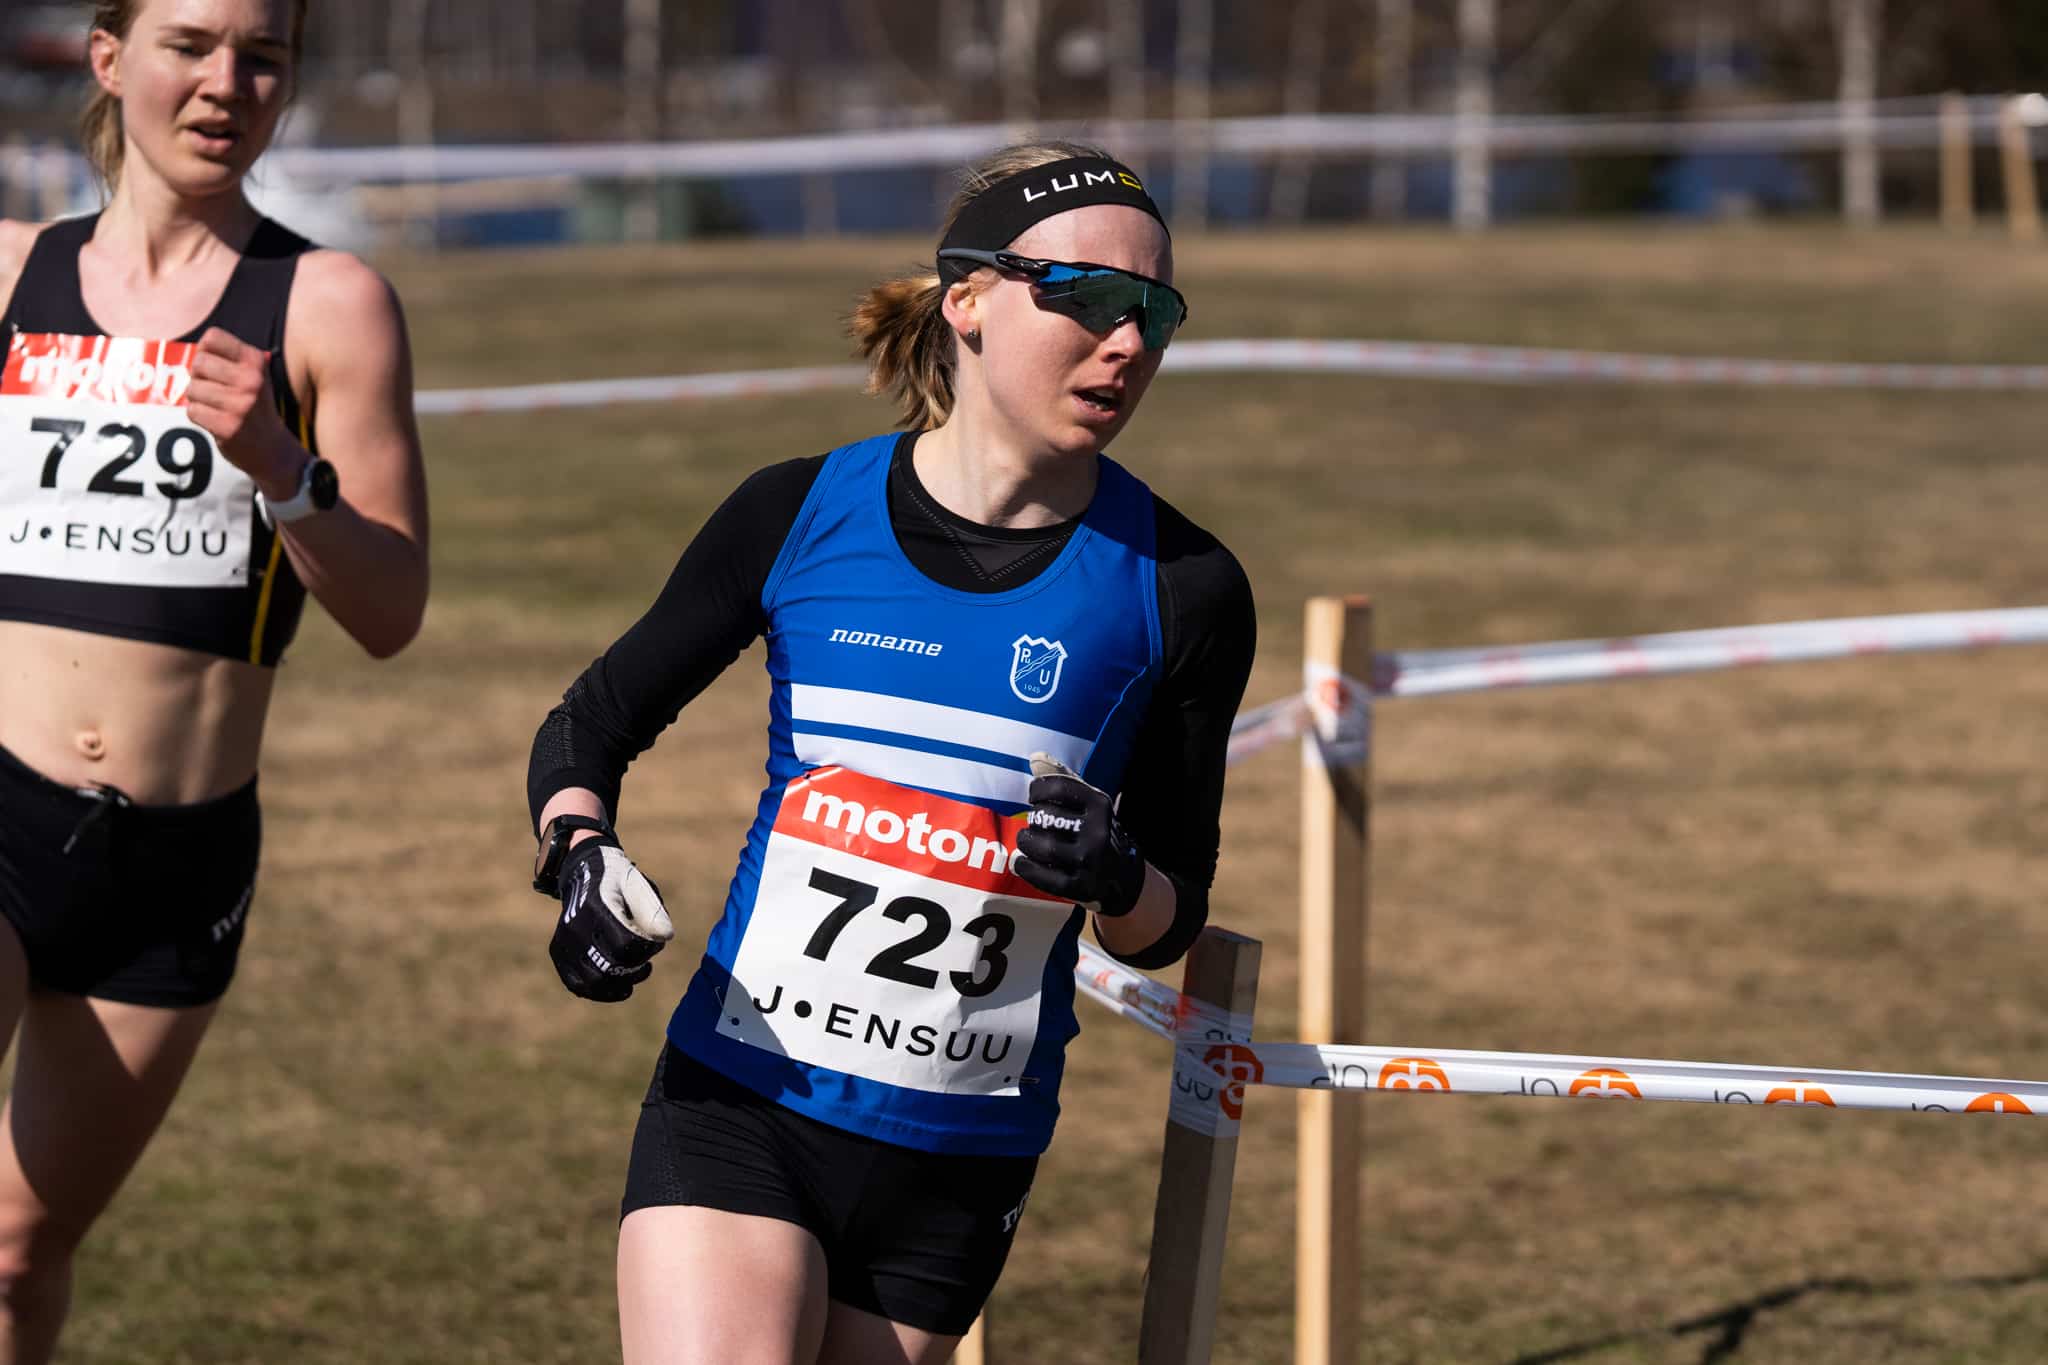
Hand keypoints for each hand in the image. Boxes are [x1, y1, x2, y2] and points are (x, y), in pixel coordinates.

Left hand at [184, 326, 297, 490]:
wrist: (273, 449)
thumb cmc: (254, 406)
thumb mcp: (253, 374)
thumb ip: (229, 356)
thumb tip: (200, 348)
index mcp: (256, 361)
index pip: (212, 338)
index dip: (205, 352)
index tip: (216, 368)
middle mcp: (251, 380)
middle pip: (198, 363)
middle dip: (199, 377)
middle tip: (215, 391)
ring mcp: (241, 404)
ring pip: (193, 388)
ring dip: (198, 399)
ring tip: (217, 407)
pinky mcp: (228, 426)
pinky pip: (193, 411)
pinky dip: (199, 416)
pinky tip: (216, 421)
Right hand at [548, 837, 675, 1001]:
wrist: (584, 872)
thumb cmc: (619, 882)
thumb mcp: (640, 887)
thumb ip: (653, 911)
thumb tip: (665, 937)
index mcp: (598, 908)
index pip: (624, 945)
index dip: (644, 952)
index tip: (653, 947)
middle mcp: (576, 926)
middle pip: (607, 967)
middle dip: (632, 973)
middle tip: (646, 968)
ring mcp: (564, 940)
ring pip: (590, 981)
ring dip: (616, 987)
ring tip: (631, 982)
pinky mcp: (558, 951)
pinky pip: (574, 982)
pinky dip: (596, 991)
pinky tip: (614, 988)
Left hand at [1014, 753, 1146, 916]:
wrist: (1124, 876)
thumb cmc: (1096, 831)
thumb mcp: (1089, 803)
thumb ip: (1063, 779)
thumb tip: (1035, 758)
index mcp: (1099, 804)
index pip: (1058, 788)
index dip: (1037, 790)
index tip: (1034, 797)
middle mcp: (1098, 831)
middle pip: (1046, 817)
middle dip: (1033, 819)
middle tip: (1034, 823)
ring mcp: (1090, 861)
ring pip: (1044, 846)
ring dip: (1026, 842)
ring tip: (1026, 841)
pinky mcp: (1081, 886)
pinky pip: (1044, 877)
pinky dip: (1026, 868)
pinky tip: (1022, 862)